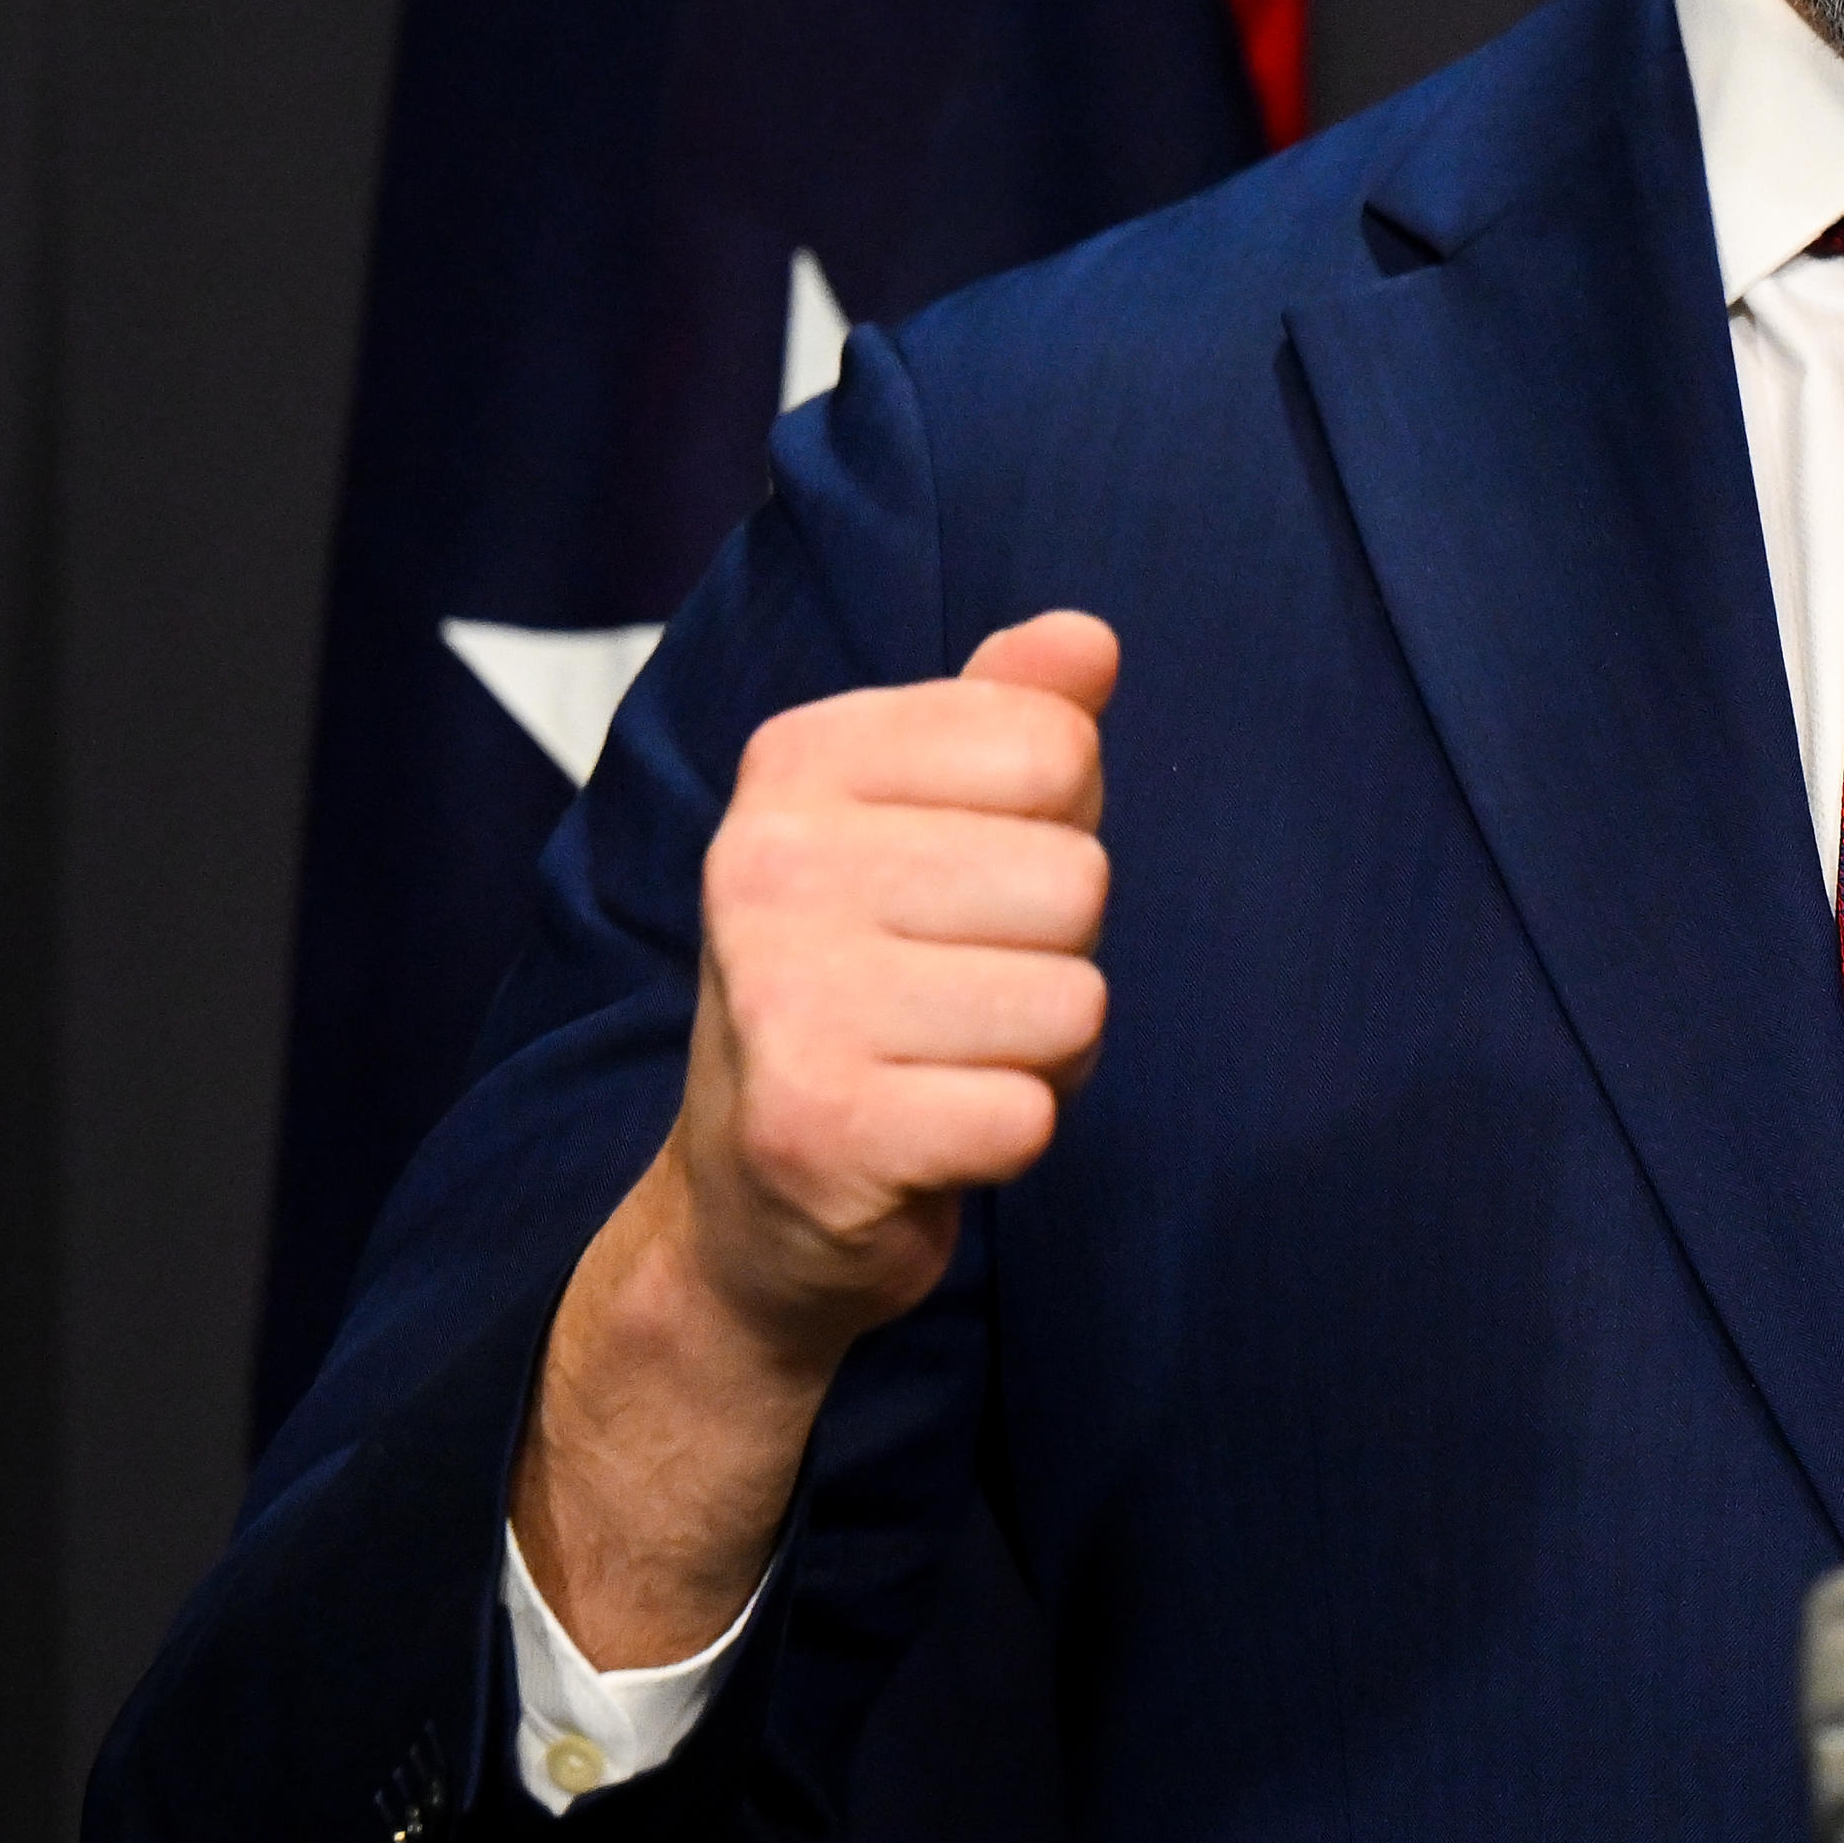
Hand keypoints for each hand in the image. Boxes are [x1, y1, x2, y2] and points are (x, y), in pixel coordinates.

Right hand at [660, 608, 1119, 1358]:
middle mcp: (765, 862)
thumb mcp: (935, 822)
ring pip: (1071, 1001)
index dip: (1056, 831)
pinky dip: (1009, 1137)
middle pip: (1076, 879)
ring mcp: (780, 996)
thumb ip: (1015, 715)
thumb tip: (1087, 641)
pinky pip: (1030, 1115)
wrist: (756, 1201)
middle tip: (954, 997)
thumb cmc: (880, 979)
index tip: (964, 889)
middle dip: (1053, 954)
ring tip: (944, 1062)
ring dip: (1040, 1052)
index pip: (1057, 746)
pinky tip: (929, 1135)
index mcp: (797, 760)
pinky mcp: (816, 1129)